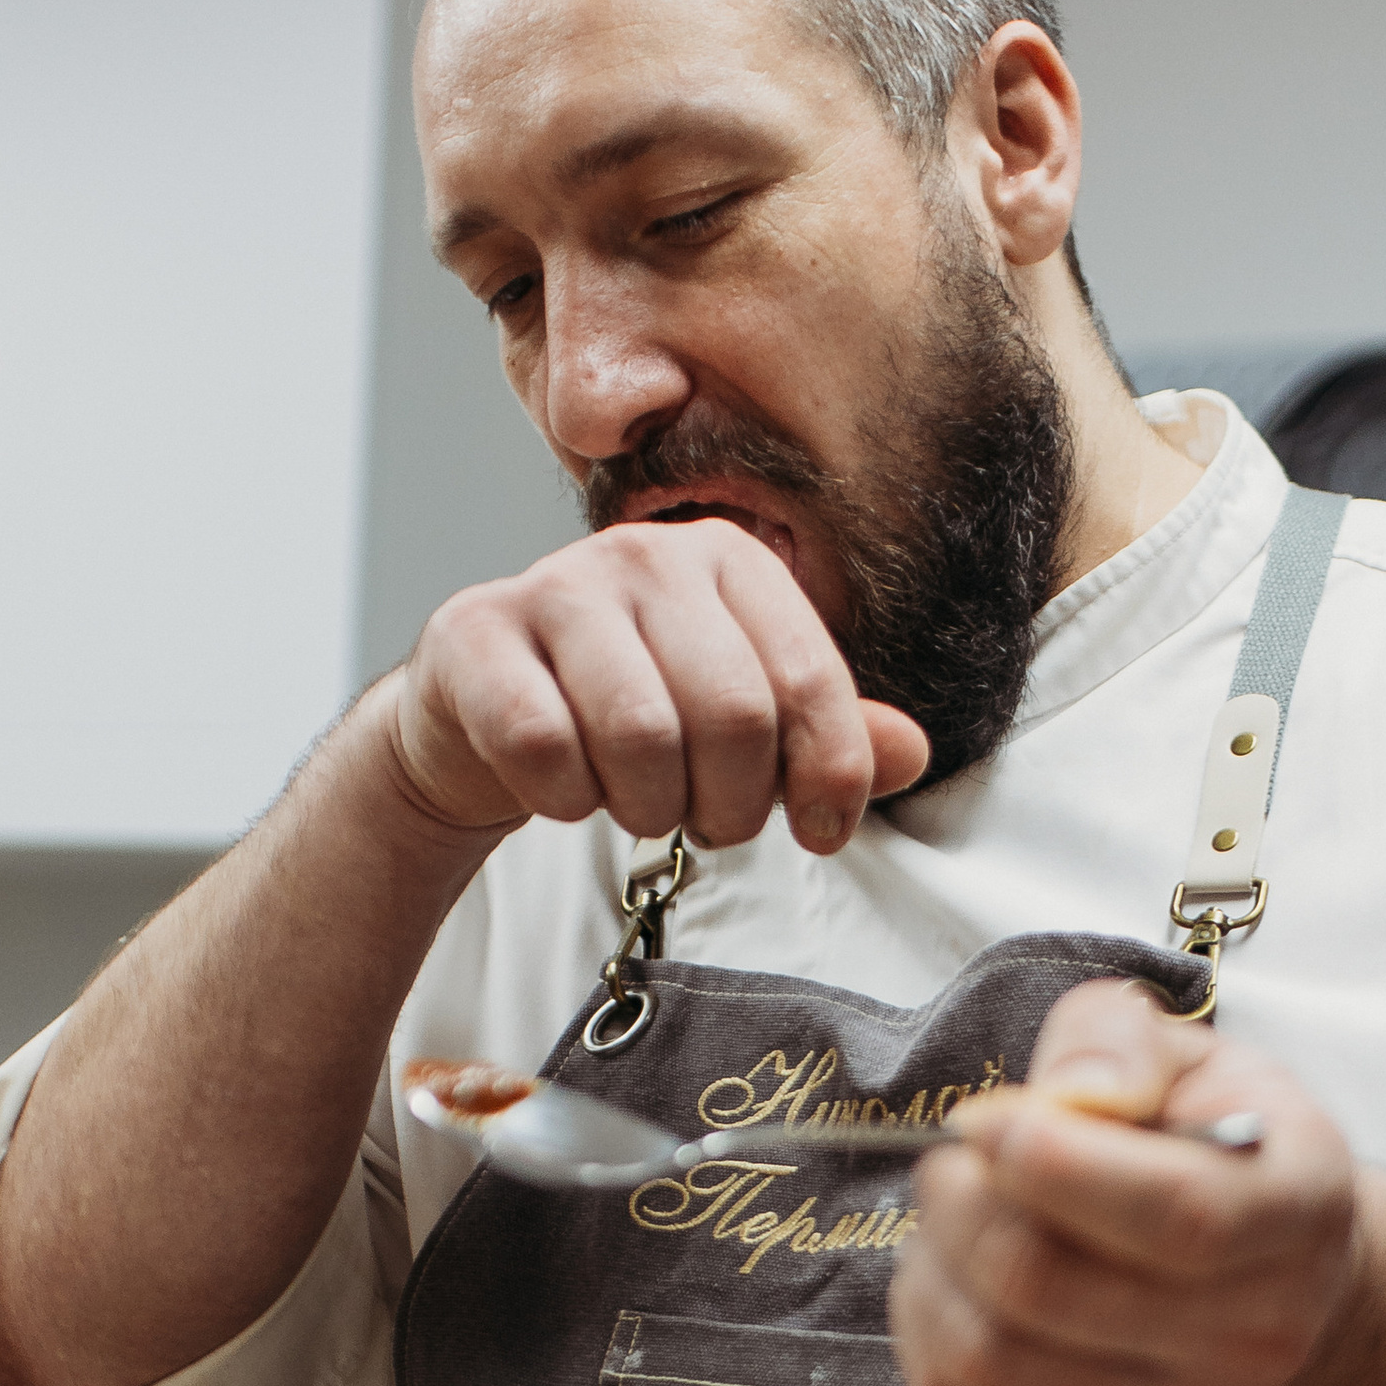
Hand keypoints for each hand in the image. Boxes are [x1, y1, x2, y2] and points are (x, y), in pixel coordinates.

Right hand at [387, 517, 929, 860]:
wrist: (483, 716)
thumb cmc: (632, 712)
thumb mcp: (744, 721)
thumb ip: (828, 733)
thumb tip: (912, 752)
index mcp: (728, 558)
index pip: (808, 680)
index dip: (828, 776)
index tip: (819, 832)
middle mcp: (644, 554)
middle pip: (732, 716)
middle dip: (731, 804)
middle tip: (707, 821)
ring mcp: (553, 587)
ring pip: (639, 736)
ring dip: (648, 808)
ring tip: (638, 805)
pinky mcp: (474, 636)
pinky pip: (542, 747)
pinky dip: (564, 799)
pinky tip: (566, 790)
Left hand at [888, 977, 1359, 1385]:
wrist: (1275, 1290)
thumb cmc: (1219, 1155)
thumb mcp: (1196, 1059)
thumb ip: (1122, 1041)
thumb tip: (1073, 1098)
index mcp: (1296, 1214)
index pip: (1177, 1215)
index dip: (1054, 1163)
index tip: (986, 1120)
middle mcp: (1253, 1339)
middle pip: (1050, 1287)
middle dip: (964, 1202)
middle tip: (958, 1158)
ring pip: (991, 1358)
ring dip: (934, 1266)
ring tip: (953, 1214)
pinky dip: (925, 1326)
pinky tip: (953, 1276)